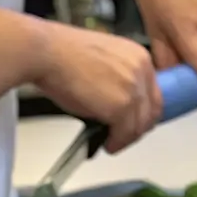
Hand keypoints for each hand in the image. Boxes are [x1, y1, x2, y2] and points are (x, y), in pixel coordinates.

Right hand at [32, 22, 161, 153]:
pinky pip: (126, 133)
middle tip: (126, 137)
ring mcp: (133, 89)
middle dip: (139, 128)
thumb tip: (122, 106)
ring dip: (127, 138)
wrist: (44, 52)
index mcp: (139, 56)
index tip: (136, 122)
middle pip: (151, 111)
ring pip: (140, 125)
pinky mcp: (121, 106)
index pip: (153, 93)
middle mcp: (141, 70)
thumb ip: (120, 80)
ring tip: (114, 143)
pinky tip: (108, 144)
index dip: (144, 112)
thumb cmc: (62, 54)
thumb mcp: (103, 61)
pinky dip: (117, 142)